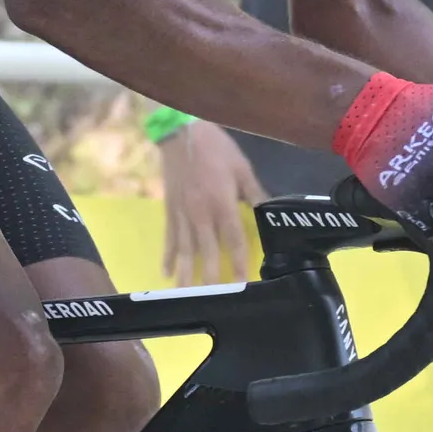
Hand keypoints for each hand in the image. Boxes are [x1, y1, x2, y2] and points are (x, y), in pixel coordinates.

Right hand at [157, 121, 263, 284]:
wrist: (180, 133)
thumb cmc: (215, 148)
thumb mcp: (242, 167)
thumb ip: (253, 193)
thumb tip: (266, 213)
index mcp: (221, 204)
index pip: (233, 240)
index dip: (240, 263)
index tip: (244, 282)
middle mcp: (201, 214)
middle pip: (207, 252)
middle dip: (211, 277)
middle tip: (214, 298)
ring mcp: (182, 214)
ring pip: (185, 250)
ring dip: (186, 274)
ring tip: (186, 294)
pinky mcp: (170, 210)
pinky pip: (169, 237)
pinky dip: (168, 256)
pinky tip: (166, 272)